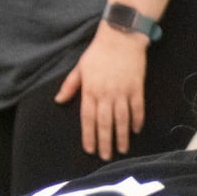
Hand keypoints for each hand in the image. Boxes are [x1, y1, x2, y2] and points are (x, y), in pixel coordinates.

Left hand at [55, 26, 149, 159]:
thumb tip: (59, 101)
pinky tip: (136, 131)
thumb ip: (70, 86)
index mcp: (90, 90)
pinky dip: (137, 121)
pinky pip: (137, 109)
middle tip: (106, 157)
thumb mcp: (79, 68)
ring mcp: (122, 92)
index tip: (90, 149)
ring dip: (122, 136)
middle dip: (105, 142)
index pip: (88, 118)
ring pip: (122, 119)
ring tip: (122, 150)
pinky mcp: (136, 89)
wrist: (120, 38)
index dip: (89, 135)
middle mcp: (105, 94)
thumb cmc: (98, 53)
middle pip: (105, 123)